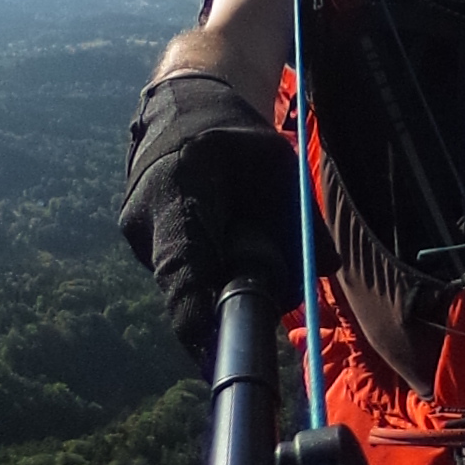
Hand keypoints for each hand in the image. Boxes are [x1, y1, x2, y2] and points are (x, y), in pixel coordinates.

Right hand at [119, 77, 294, 356]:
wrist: (181, 107)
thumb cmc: (235, 135)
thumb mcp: (279, 166)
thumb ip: (301, 221)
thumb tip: (327, 268)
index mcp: (178, 194)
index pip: (183, 268)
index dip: (196, 317)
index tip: (213, 357)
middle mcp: (145, 223)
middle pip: (190, 287)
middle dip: (230, 297)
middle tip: (267, 280)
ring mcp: (137, 238)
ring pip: (187, 283)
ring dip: (220, 279)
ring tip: (242, 235)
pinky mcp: (141, 246)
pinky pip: (182, 274)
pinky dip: (208, 268)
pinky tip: (223, 237)